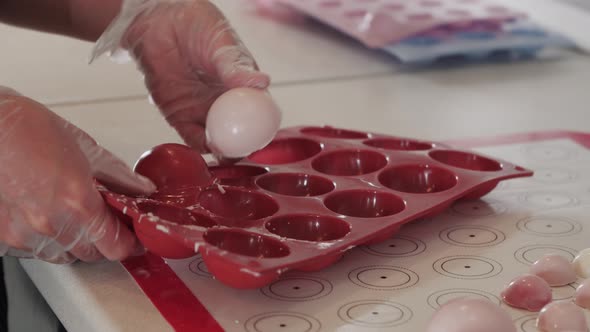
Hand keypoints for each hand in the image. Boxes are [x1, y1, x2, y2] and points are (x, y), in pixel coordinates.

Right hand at [0, 88, 155, 262]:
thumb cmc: (25, 128)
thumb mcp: (85, 148)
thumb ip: (118, 176)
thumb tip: (141, 188)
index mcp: (78, 203)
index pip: (116, 246)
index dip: (130, 244)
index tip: (134, 238)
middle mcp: (51, 224)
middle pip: (93, 254)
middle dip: (105, 241)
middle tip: (106, 219)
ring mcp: (23, 233)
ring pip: (63, 255)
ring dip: (75, 241)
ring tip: (71, 212)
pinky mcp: (2, 236)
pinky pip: (35, 250)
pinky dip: (45, 238)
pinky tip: (44, 213)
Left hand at [92, 0, 270, 151]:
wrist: (157, 21)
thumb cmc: (196, 25)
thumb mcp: (222, 44)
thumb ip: (237, 67)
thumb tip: (262, 82)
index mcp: (242, 86)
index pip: (259, 112)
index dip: (263, 127)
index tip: (264, 136)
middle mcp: (225, 102)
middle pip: (239, 132)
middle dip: (244, 146)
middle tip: (245, 152)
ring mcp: (204, 111)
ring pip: (218, 139)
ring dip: (223, 151)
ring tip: (226, 155)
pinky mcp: (181, 116)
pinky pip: (193, 137)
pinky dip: (200, 147)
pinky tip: (206, 149)